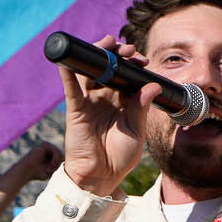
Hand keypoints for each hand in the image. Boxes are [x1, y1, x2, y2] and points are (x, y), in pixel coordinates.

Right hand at [1, 142, 58, 188]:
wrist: (26, 171)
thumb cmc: (37, 173)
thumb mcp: (52, 170)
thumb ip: (59, 164)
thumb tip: (66, 160)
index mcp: (49, 153)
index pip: (62, 158)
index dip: (59, 165)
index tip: (52, 172)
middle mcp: (48, 148)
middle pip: (62, 155)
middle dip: (58, 164)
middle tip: (50, 171)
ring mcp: (46, 146)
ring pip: (60, 153)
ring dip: (56, 163)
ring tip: (50, 169)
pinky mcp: (44, 144)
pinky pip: (56, 151)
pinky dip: (55, 160)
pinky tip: (49, 166)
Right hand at [59, 36, 153, 196]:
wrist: (102, 176)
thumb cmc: (120, 156)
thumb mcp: (136, 131)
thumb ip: (140, 108)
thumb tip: (153, 85)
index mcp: (123, 101)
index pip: (127, 75)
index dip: (133, 63)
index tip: (142, 60)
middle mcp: (105, 97)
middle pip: (108, 67)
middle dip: (117, 53)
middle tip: (128, 50)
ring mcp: (90, 101)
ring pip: (90, 71)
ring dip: (97, 54)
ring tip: (107, 44)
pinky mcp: (76, 108)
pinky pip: (71, 88)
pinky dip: (68, 72)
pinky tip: (69, 60)